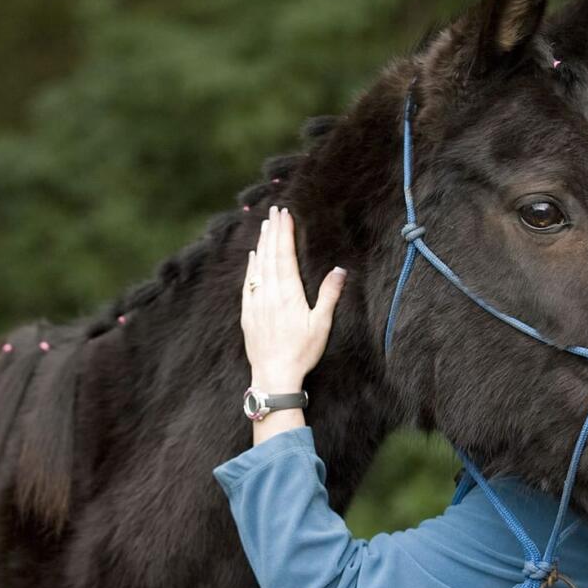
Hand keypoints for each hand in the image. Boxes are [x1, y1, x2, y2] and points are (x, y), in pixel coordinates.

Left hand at [242, 206, 345, 391]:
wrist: (274, 375)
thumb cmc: (301, 352)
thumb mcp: (321, 324)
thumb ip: (329, 295)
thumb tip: (339, 270)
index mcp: (289, 293)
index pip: (285, 255)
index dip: (285, 233)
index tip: (285, 215)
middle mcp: (270, 294)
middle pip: (270, 255)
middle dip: (273, 231)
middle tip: (274, 211)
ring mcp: (256, 303)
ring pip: (258, 266)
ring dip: (262, 244)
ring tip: (265, 225)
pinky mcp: (248, 313)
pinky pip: (248, 283)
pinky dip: (251, 266)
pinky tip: (253, 256)